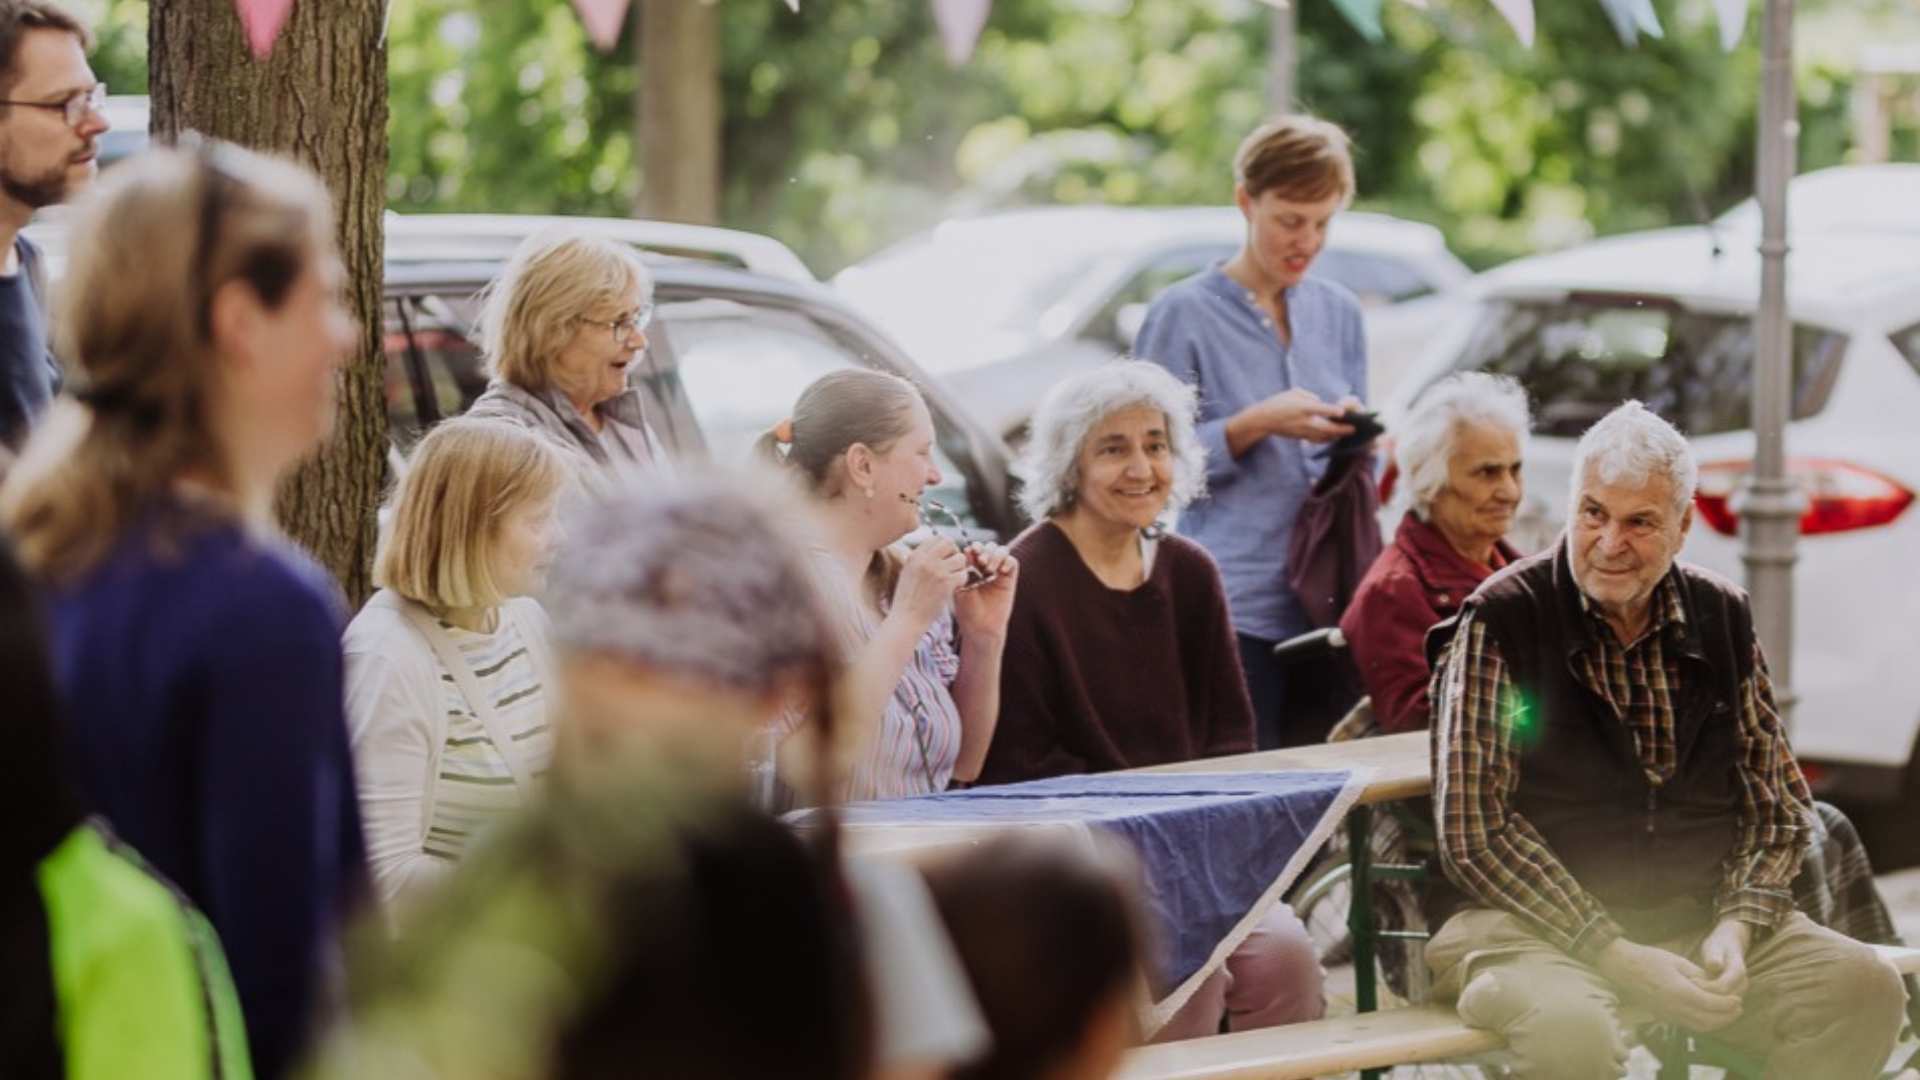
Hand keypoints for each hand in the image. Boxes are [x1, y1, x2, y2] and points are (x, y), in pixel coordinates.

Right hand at [891, 539, 966, 630]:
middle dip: (954, 553)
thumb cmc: (907, 599)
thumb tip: (932, 548)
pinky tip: (955, 587)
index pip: (936, 538)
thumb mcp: (907, 573)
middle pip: (950, 543)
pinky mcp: (946, 584)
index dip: (945, 546)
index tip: (945, 557)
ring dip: (960, 568)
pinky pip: (963, 574)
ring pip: (960, 558)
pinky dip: (962, 580)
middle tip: (952, 566)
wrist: (907, 619)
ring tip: (954, 578)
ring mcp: (937, 571)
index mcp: (915, 556)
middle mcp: (925, 560)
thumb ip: (919, 559)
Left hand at [952, 543, 1016, 639]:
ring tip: (988, 568)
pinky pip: (1013, 562)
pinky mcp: (1010, 580)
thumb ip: (963, 569)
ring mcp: (999, 574)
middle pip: (990, 546)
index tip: (969, 553)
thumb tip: (965, 550)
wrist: (980, 628)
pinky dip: (1007, 561)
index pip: (976, 549)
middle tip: (979, 561)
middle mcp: (986, 569)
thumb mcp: (959, 587)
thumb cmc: (966, 610)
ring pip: (1002, 550)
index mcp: (972, 569)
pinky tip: (1000, 571)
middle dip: (984, 549)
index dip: (974, 548)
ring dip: (995, 554)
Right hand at [1252, 388, 1353, 443]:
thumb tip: (1320, 402)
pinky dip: (1327, 438)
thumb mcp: (1293, 393)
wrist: (1263, 420)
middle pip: (1326, 427)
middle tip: (1354, 428)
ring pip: (1323, 436)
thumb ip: (1309, 396)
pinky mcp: (1301, 437)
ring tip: (1347, 433)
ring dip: (1336, 435)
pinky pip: (1317, 439)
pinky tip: (1334, 436)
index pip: (1320, 409)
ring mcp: (1302, 431)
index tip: (1343, 412)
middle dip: (1341, 429)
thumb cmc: (1278, 403)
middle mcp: (1303, 421)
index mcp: (1301, 407)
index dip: (1332, 411)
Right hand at [1595, 937, 1742, 1031]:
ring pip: (1699, 1027)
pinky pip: (1688, 1025)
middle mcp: (1674, 1008)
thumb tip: (1715, 985)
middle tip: (1738, 1008)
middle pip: (1708, 1021)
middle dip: (1727, 1017)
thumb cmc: (1648, 959)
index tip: (1738, 999)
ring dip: (1716, 1022)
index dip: (1728, 1004)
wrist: (1620, 966)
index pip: (1712, 1005)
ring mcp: (1667, 1014)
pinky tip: (1708, 1013)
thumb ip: (1698, 975)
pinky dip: (1703, 1023)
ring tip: (1727, 1013)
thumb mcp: (1677, 961)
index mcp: (1679, 992)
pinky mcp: (1662, 1016)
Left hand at [1694, 919, 1751, 997]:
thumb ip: (1714, 957)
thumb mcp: (1715, 947)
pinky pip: (1722, 1003)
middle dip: (1706, 996)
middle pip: (1725, 1000)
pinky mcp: (1732, 994)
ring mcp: (1739, 991)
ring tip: (1689, 992)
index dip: (1707, 987)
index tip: (1691, 981)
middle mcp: (1742, 984)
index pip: (1723, 987)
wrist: (1730, 945)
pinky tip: (1694, 994)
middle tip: (1687, 989)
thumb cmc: (1720, 944)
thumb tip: (1715, 966)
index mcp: (1738, 972)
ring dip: (1707, 1000)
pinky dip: (1709, 1000)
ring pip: (1724, 1004)